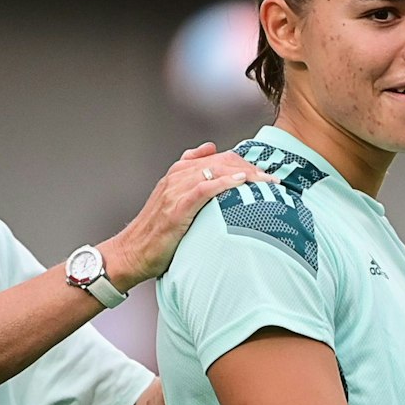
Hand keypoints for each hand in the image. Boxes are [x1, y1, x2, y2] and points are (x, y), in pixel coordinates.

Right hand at [103, 143, 276, 287]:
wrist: (131, 253)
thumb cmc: (154, 233)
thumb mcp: (172, 201)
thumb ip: (190, 178)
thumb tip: (210, 150)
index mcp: (177, 173)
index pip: (218, 157)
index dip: (244, 162)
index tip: (265, 173)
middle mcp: (176, 177)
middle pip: (221, 160)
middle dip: (250, 167)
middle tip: (273, 178)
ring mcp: (175, 191)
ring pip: (215, 170)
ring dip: (245, 173)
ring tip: (267, 181)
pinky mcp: (176, 207)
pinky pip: (204, 188)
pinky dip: (225, 182)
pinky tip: (242, 181)